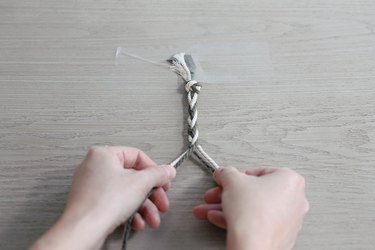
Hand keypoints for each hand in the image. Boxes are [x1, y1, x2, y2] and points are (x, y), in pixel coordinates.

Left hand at [30, 146, 175, 249]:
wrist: (83, 230)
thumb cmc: (102, 203)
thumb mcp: (140, 183)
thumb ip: (158, 174)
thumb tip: (167, 170)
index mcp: (103, 154)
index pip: (137, 156)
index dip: (155, 169)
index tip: (164, 180)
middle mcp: (95, 167)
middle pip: (134, 177)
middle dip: (151, 194)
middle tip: (161, 201)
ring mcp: (92, 186)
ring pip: (127, 193)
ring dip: (144, 207)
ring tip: (152, 217)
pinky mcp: (92, 203)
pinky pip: (116, 203)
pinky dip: (130, 212)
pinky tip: (137, 222)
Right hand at [194, 167, 308, 249]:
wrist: (253, 244)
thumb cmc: (252, 213)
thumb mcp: (232, 180)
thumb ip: (226, 173)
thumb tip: (224, 173)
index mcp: (291, 180)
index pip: (259, 172)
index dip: (238, 175)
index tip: (227, 179)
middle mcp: (295, 200)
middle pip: (256, 192)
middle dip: (231, 194)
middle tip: (219, 194)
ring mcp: (290, 220)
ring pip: (255, 208)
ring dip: (231, 207)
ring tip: (213, 209)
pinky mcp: (281, 236)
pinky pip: (258, 223)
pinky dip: (241, 220)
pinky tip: (223, 219)